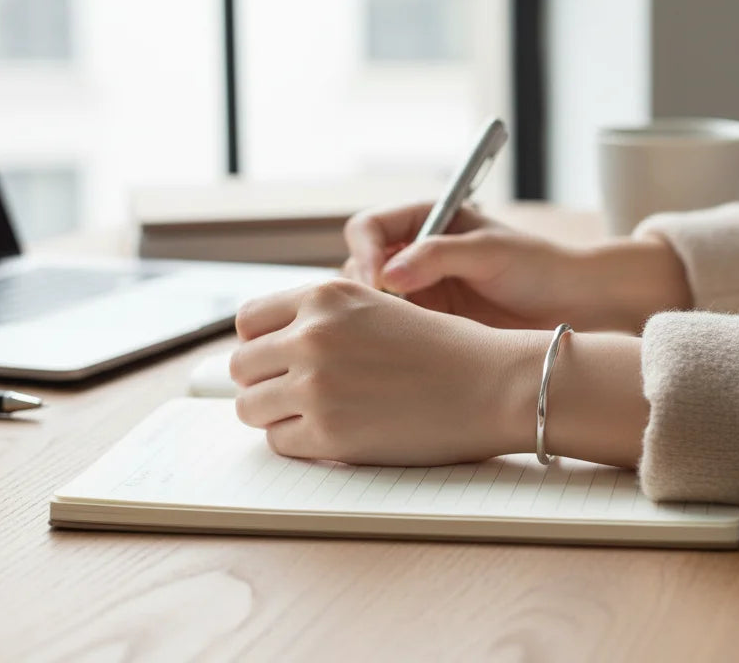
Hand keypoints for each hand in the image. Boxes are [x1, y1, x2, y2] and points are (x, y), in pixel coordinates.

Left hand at [230, 279, 537, 464]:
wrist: (495, 384)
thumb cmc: (451, 350)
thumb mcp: (381, 309)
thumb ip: (329, 319)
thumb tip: (273, 349)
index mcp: (326, 295)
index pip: (249, 321)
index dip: (262, 345)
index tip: (280, 361)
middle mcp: (313, 333)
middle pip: (242, 366)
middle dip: (264, 382)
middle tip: (298, 396)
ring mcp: (315, 383)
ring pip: (250, 407)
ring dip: (276, 415)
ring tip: (317, 417)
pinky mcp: (327, 431)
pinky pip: (279, 441)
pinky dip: (300, 442)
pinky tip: (336, 435)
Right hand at [342, 202, 691, 332]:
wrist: (575, 306)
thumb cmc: (539, 267)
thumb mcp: (490, 252)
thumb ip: (438, 255)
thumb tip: (388, 274)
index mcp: (427, 220)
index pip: (369, 228)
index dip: (364, 251)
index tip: (378, 279)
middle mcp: (416, 254)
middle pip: (360, 267)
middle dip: (364, 288)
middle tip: (385, 311)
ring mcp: (421, 291)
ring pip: (372, 304)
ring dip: (377, 316)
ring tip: (401, 331)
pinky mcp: (430, 324)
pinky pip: (395, 331)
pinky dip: (393, 339)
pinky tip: (412, 348)